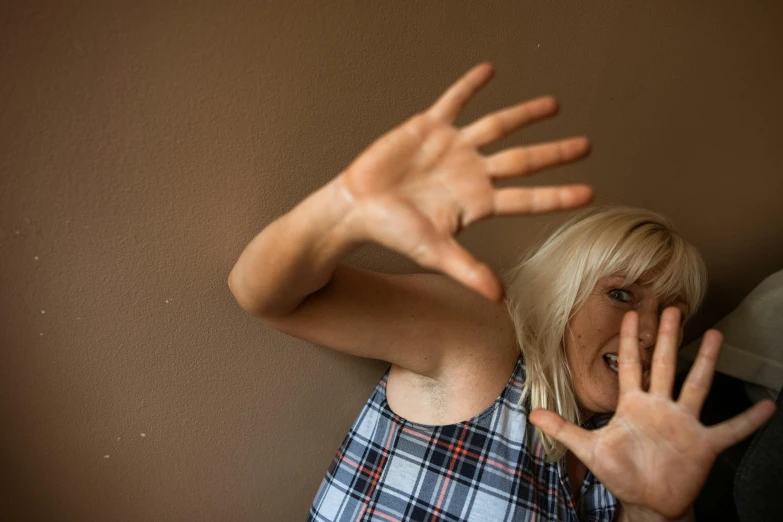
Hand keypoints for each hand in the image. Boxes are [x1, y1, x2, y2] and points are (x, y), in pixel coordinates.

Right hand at [336, 62, 592, 302]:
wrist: (358, 207)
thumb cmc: (395, 232)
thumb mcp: (434, 252)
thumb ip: (468, 271)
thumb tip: (499, 298)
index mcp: (478, 202)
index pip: (528, 198)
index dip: (559, 196)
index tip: (590, 193)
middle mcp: (472, 172)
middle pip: (523, 160)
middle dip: (555, 153)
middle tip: (586, 145)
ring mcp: (453, 148)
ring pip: (498, 126)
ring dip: (525, 114)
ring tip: (554, 104)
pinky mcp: (429, 128)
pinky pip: (454, 101)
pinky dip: (469, 86)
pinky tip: (489, 70)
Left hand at [529, 307, 775, 520]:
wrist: (647, 501)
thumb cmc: (620, 473)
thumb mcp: (590, 450)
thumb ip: (564, 429)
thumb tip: (531, 415)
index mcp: (634, 405)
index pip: (631, 365)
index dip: (631, 341)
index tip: (632, 314)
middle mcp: (660, 407)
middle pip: (665, 365)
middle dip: (668, 337)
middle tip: (673, 308)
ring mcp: (684, 423)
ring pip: (696, 385)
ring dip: (706, 361)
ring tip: (716, 335)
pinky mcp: (703, 444)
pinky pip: (729, 430)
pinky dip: (747, 420)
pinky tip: (768, 406)